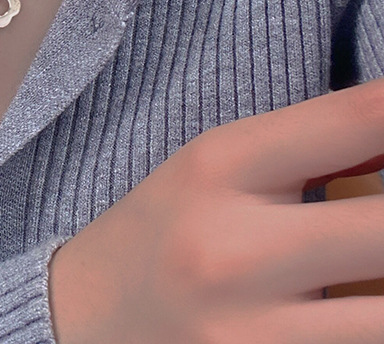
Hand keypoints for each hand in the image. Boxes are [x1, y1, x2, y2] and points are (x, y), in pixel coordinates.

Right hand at [48, 78, 383, 343]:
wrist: (87, 317)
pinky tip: (362, 300)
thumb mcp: (217, 169)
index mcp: (220, 166)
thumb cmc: (161, 230)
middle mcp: (236, 249)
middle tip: (383, 217)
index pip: (354, 121)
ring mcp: (252, 334)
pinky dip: (371, 325)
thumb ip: (307, 149)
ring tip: (375, 263)